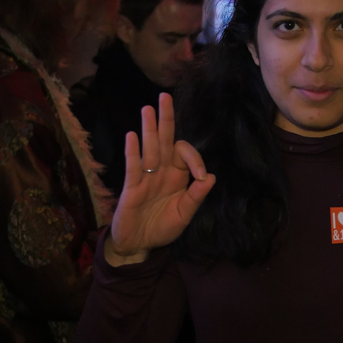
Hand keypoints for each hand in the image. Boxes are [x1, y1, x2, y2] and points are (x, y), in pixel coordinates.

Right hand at [105, 93, 215, 265]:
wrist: (139, 245)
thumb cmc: (162, 227)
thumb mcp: (185, 214)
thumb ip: (197, 196)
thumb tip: (211, 177)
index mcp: (176, 176)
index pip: (184, 154)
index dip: (195, 159)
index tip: (200, 177)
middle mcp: (161, 171)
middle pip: (164, 140)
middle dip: (166, 119)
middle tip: (164, 97)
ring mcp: (145, 177)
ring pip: (148, 148)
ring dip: (149, 129)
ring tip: (148, 109)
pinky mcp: (131, 188)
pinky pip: (133, 167)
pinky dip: (133, 152)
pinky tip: (133, 136)